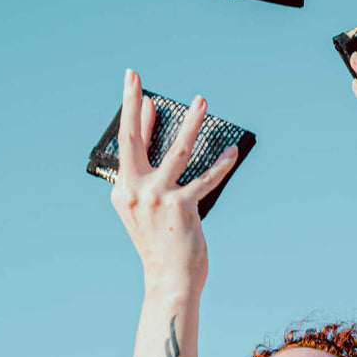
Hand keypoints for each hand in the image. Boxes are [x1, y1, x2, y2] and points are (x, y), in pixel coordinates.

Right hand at [110, 69, 237, 291]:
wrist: (169, 279)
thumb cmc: (162, 242)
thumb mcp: (147, 208)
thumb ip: (150, 175)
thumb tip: (163, 142)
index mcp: (122, 191)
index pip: (129, 144)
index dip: (135, 114)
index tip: (137, 88)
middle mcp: (134, 191)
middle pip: (133, 138)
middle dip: (133, 103)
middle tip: (134, 76)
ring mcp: (157, 198)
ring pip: (177, 151)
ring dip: (192, 123)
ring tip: (201, 101)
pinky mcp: (181, 207)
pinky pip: (206, 178)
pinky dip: (222, 163)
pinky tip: (233, 150)